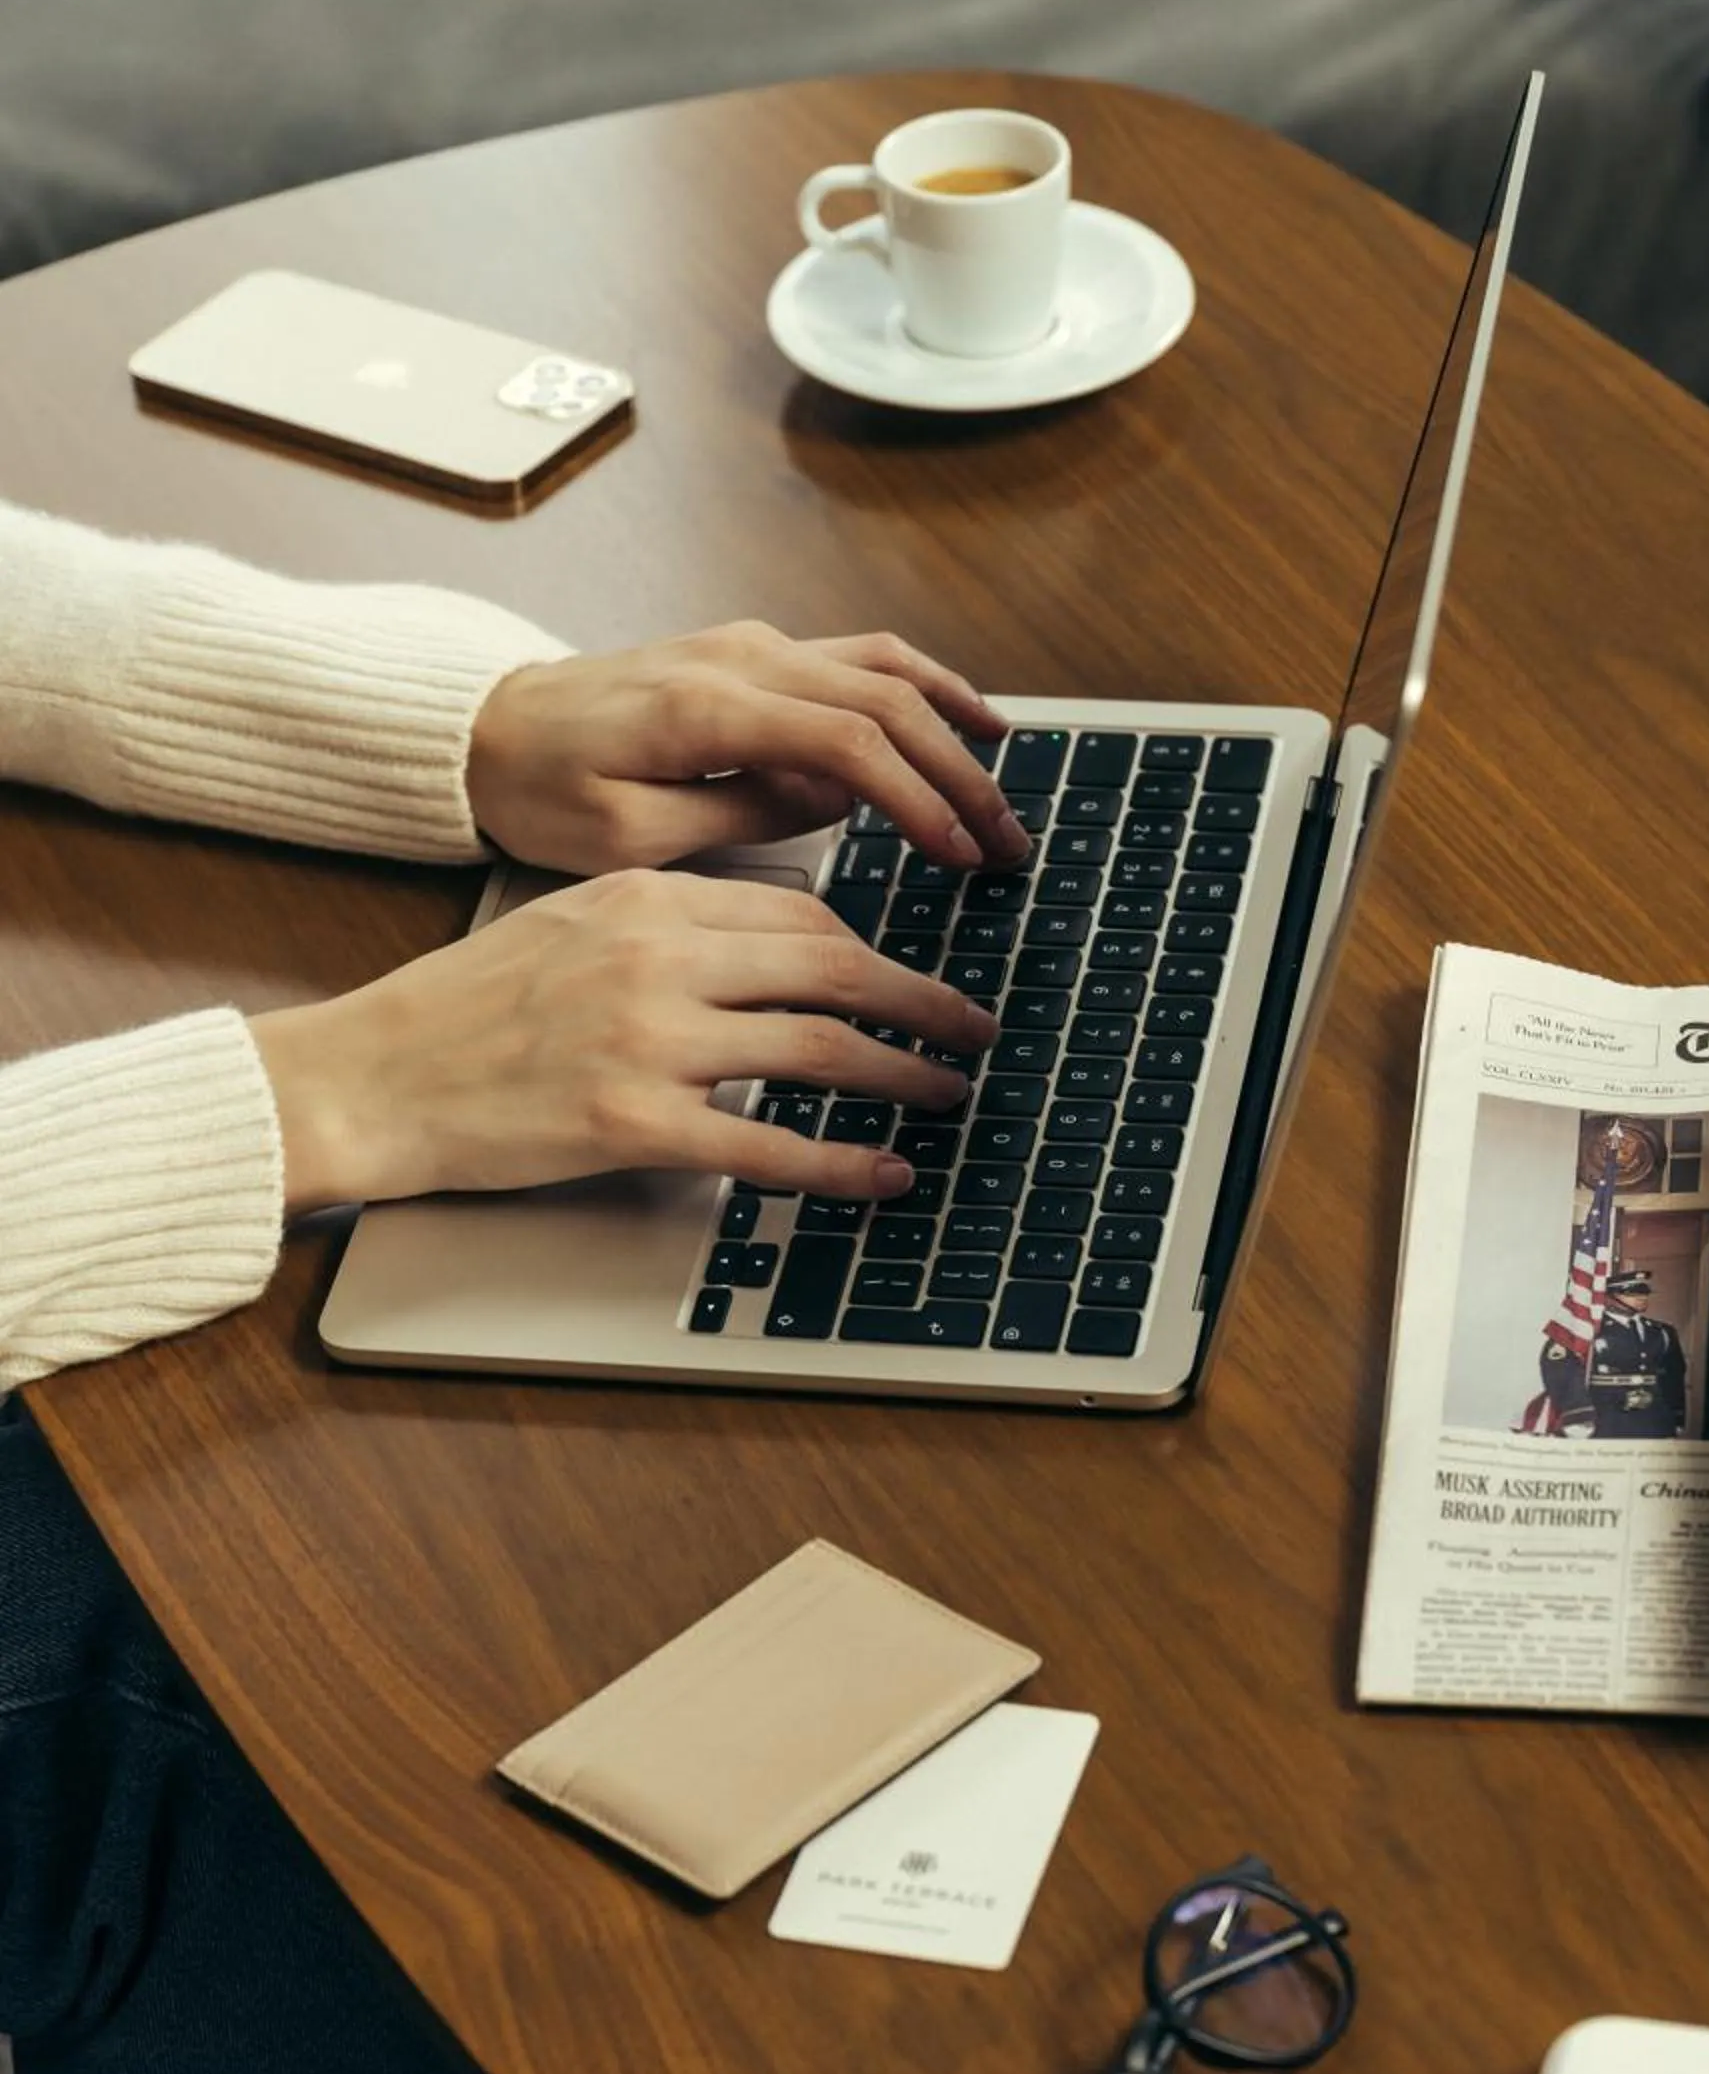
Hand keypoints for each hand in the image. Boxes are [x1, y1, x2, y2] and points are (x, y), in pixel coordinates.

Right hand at [249, 869, 998, 1215]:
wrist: (370, 1075)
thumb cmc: (464, 1012)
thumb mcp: (570, 928)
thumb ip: (668, 929)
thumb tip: (773, 947)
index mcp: (644, 899)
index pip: (799, 912)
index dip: (876, 947)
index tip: (915, 974)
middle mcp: (656, 957)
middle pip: (831, 966)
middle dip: (920, 999)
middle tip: (973, 1028)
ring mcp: (648, 1040)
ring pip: (818, 1046)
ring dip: (901, 1072)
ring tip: (947, 1091)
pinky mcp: (632, 1123)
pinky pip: (767, 1144)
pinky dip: (840, 1163)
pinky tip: (885, 1174)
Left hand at [464, 620, 1028, 876]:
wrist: (481, 728)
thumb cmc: (540, 790)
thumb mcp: (628, 836)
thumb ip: (739, 813)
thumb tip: (838, 800)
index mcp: (706, 707)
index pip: (847, 742)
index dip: (917, 800)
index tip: (960, 856)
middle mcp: (739, 658)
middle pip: (885, 700)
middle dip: (958, 772)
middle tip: (1007, 841)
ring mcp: (748, 644)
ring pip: (883, 662)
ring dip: (953, 718)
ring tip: (1007, 774)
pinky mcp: (748, 651)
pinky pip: (856, 656)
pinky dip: (918, 686)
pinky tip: (958, 717)